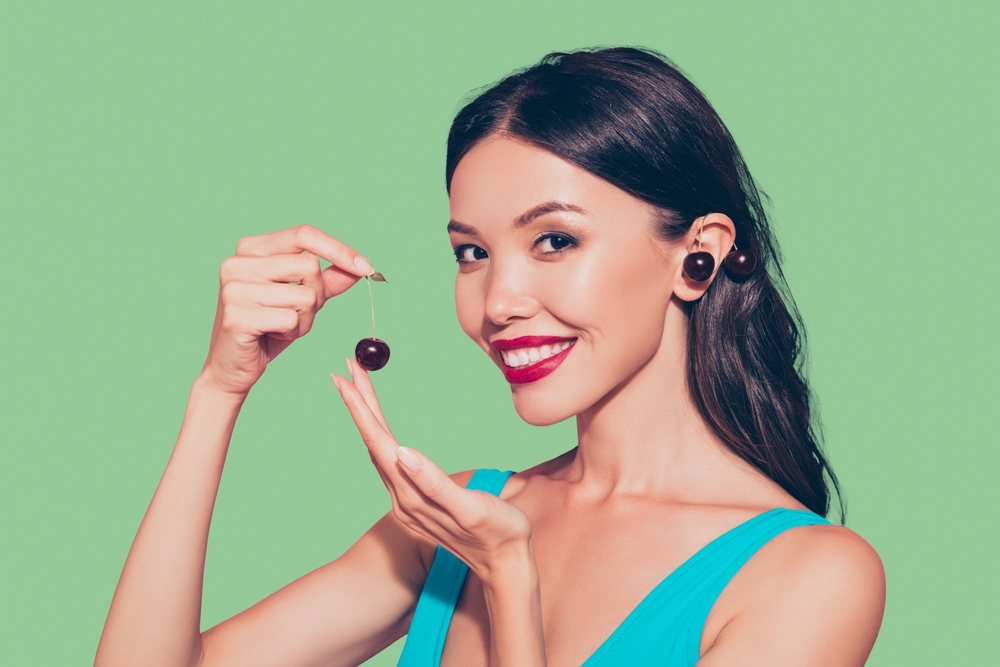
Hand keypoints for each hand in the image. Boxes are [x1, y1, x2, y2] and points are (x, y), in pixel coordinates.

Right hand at [201, 225, 373, 396]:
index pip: (303, 234)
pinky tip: (270, 336)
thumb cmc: (267, 329)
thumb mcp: (302, 300)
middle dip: (316, 296)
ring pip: (304, 296)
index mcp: (251, 248)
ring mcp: (234, 288)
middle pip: (309, 266)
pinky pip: (290, 319)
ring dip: (304, 319)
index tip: (366, 267)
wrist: (232, 367)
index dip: (338, 249)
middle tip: (294, 314)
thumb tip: (361, 266)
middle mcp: (238, 262)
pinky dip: (291, 332)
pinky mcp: (237, 315)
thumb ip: (328, 280)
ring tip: (279, 327)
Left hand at [331, 359, 533, 582]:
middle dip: (360, 402)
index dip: (361, 408)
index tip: (346, 378)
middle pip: (373, 440)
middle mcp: (403, 497)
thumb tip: (402, 451)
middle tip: (348, 366)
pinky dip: (381, 433)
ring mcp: (408, 499)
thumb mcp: (471, 509)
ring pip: (379, 448)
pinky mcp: (417, 499)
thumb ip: (434, 483)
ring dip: (368, 415)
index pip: (379, 442)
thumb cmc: (498, 534)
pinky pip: (390, 458)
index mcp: (412, 495)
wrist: (507, 564)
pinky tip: (381, 427)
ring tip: (359, 386)